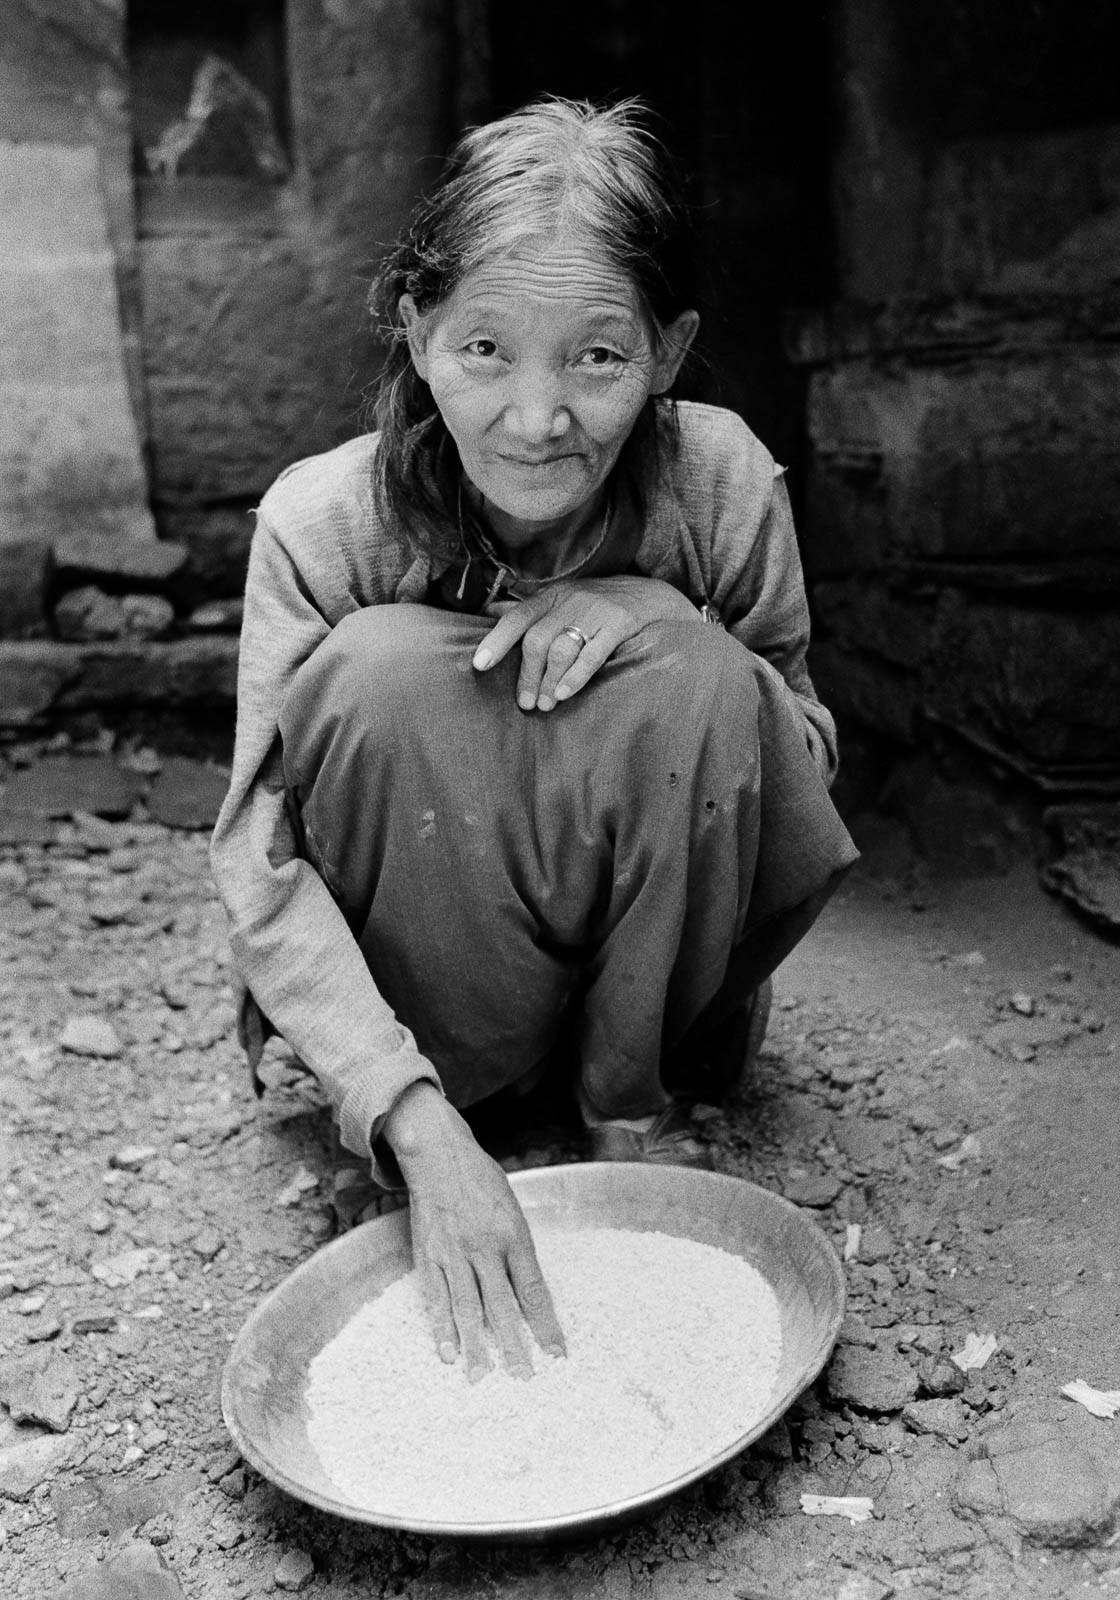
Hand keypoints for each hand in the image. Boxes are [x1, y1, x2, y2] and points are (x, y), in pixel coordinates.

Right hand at [381, 1082, 565, 1380]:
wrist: (438, 1154)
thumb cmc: (482, 1181)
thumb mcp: (512, 1209)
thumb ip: (518, 1251)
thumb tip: (527, 1296)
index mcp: (513, 1234)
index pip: (534, 1289)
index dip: (546, 1325)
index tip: (557, 1355)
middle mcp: (484, 1246)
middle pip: (502, 1305)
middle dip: (515, 1345)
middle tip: (524, 1378)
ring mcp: (453, 1252)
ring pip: (467, 1308)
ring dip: (476, 1346)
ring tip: (483, 1377)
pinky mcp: (428, 1255)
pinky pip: (436, 1297)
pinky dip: (441, 1327)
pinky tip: (448, 1352)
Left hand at [472, 576, 698, 711]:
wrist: (650, 595)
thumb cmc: (596, 605)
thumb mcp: (562, 599)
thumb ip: (530, 611)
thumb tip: (487, 613)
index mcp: (551, 596)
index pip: (516, 618)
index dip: (496, 641)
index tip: (480, 665)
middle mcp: (569, 599)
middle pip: (537, 640)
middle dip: (527, 675)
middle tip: (525, 704)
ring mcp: (595, 610)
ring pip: (562, 649)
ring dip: (548, 681)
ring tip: (545, 705)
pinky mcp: (619, 623)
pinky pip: (593, 653)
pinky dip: (576, 676)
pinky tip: (565, 694)